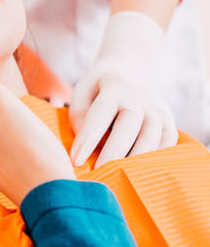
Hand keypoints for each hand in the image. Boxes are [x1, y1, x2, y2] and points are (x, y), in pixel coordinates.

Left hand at [70, 11, 177, 167]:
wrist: (131, 70)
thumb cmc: (98, 88)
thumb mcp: (82, 92)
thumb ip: (80, 117)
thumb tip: (87, 147)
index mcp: (114, 87)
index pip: (101, 114)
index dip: (88, 138)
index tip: (75, 159)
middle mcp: (140, 97)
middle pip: (130, 126)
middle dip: (113, 152)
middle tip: (98, 173)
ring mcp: (158, 109)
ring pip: (152, 137)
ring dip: (135, 159)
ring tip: (118, 176)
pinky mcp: (170, 121)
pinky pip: (167, 143)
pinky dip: (155, 159)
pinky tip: (139, 171)